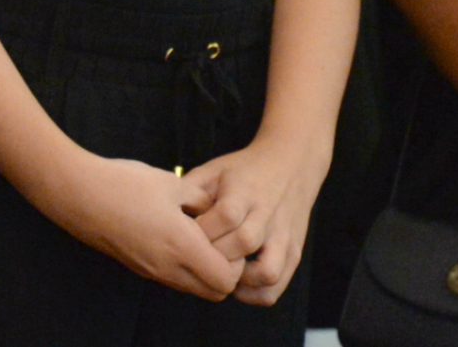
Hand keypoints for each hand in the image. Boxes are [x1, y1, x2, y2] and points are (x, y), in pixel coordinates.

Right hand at [39, 150, 244, 299]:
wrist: (77, 192)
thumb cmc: (124, 183)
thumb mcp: (171, 183)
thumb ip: (201, 198)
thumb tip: (217, 207)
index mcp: (181, 246)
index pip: (227, 279)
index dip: (236, 261)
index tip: (229, 234)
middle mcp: (167, 267)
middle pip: (214, 292)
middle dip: (225, 271)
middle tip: (219, 239)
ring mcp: (150, 270)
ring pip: (193, 287)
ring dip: (203, 269)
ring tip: (197, 234)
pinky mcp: (138, 266)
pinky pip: (173, 278)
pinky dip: (184, 266)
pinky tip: (174, 234)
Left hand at [185, 135, 328, 305]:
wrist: (291, 165)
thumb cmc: (244, 170)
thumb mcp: (215, 170)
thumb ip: (190, 189)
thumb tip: (163, 211)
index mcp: (246, 192)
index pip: (226, 215)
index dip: (203, 231)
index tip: (186, 236)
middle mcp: (268, 215)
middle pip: (244, 242)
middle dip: (216, 256)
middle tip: (199, 258)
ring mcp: (284, 237)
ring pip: (267, 271)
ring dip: (240, 281)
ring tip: (220, 276)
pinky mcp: (294, 253)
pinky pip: (278, 284)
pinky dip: (257, 293)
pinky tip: (239, 286)